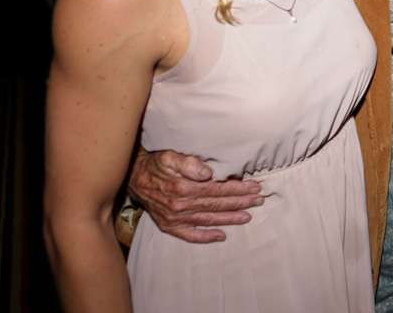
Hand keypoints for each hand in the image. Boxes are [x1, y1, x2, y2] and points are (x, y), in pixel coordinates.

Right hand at [128, 150, 262, 243]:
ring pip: (209, 219)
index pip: (218, 189)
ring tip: (248, 216)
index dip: (238, 188)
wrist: (133, 179)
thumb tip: (208, 172)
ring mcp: (175, 218)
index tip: (254, 187)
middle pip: (217, 204)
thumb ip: (189, 163)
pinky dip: (206, 237)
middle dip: (241, 202)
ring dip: (230, 218)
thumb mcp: (170, 156)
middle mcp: (181, 205)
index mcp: (183, 187)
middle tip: (259, 200)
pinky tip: (221, 236)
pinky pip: (190, 235)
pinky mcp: (169, 226)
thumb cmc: (155, 165)